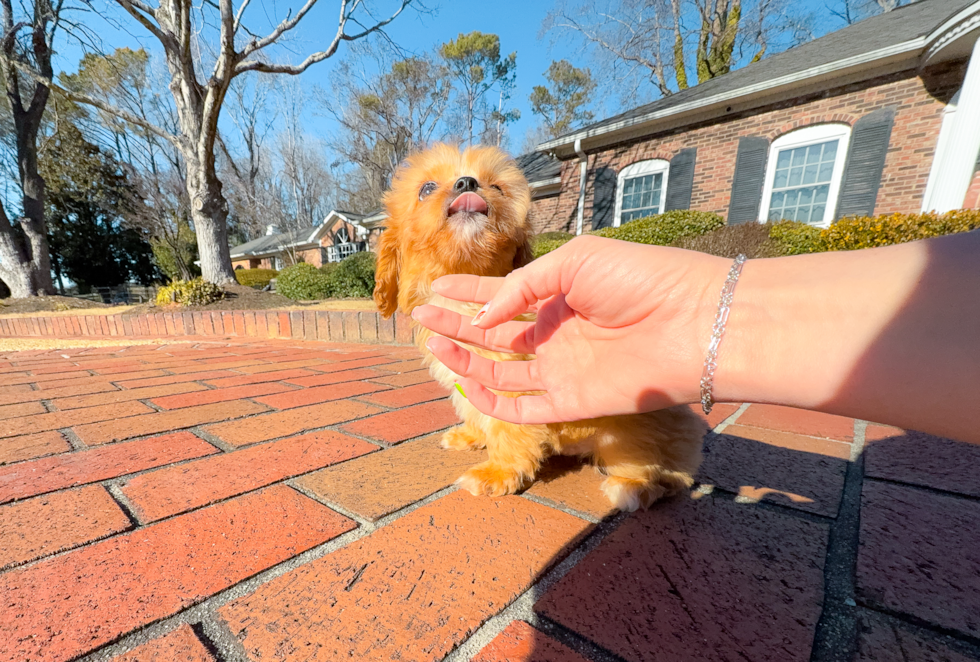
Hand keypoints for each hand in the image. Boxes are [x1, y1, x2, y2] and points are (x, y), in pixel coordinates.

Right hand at [412, 235, 730, 423]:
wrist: (691, 321)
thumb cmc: (639, 280)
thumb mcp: (572, 263)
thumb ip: (521, 289)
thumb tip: (479, 319)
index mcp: (559, 296)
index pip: (503, 297)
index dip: (468, 294)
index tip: (436, 290)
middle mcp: (557, 334)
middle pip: (494, 335)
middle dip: (456, 325)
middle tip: (421, 317)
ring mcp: (563, 369)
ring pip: (501, 371)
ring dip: (465, 358)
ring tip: (433, 342)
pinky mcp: (571, 401)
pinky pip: (523, 408)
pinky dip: (493, 400)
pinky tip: (466, 380)